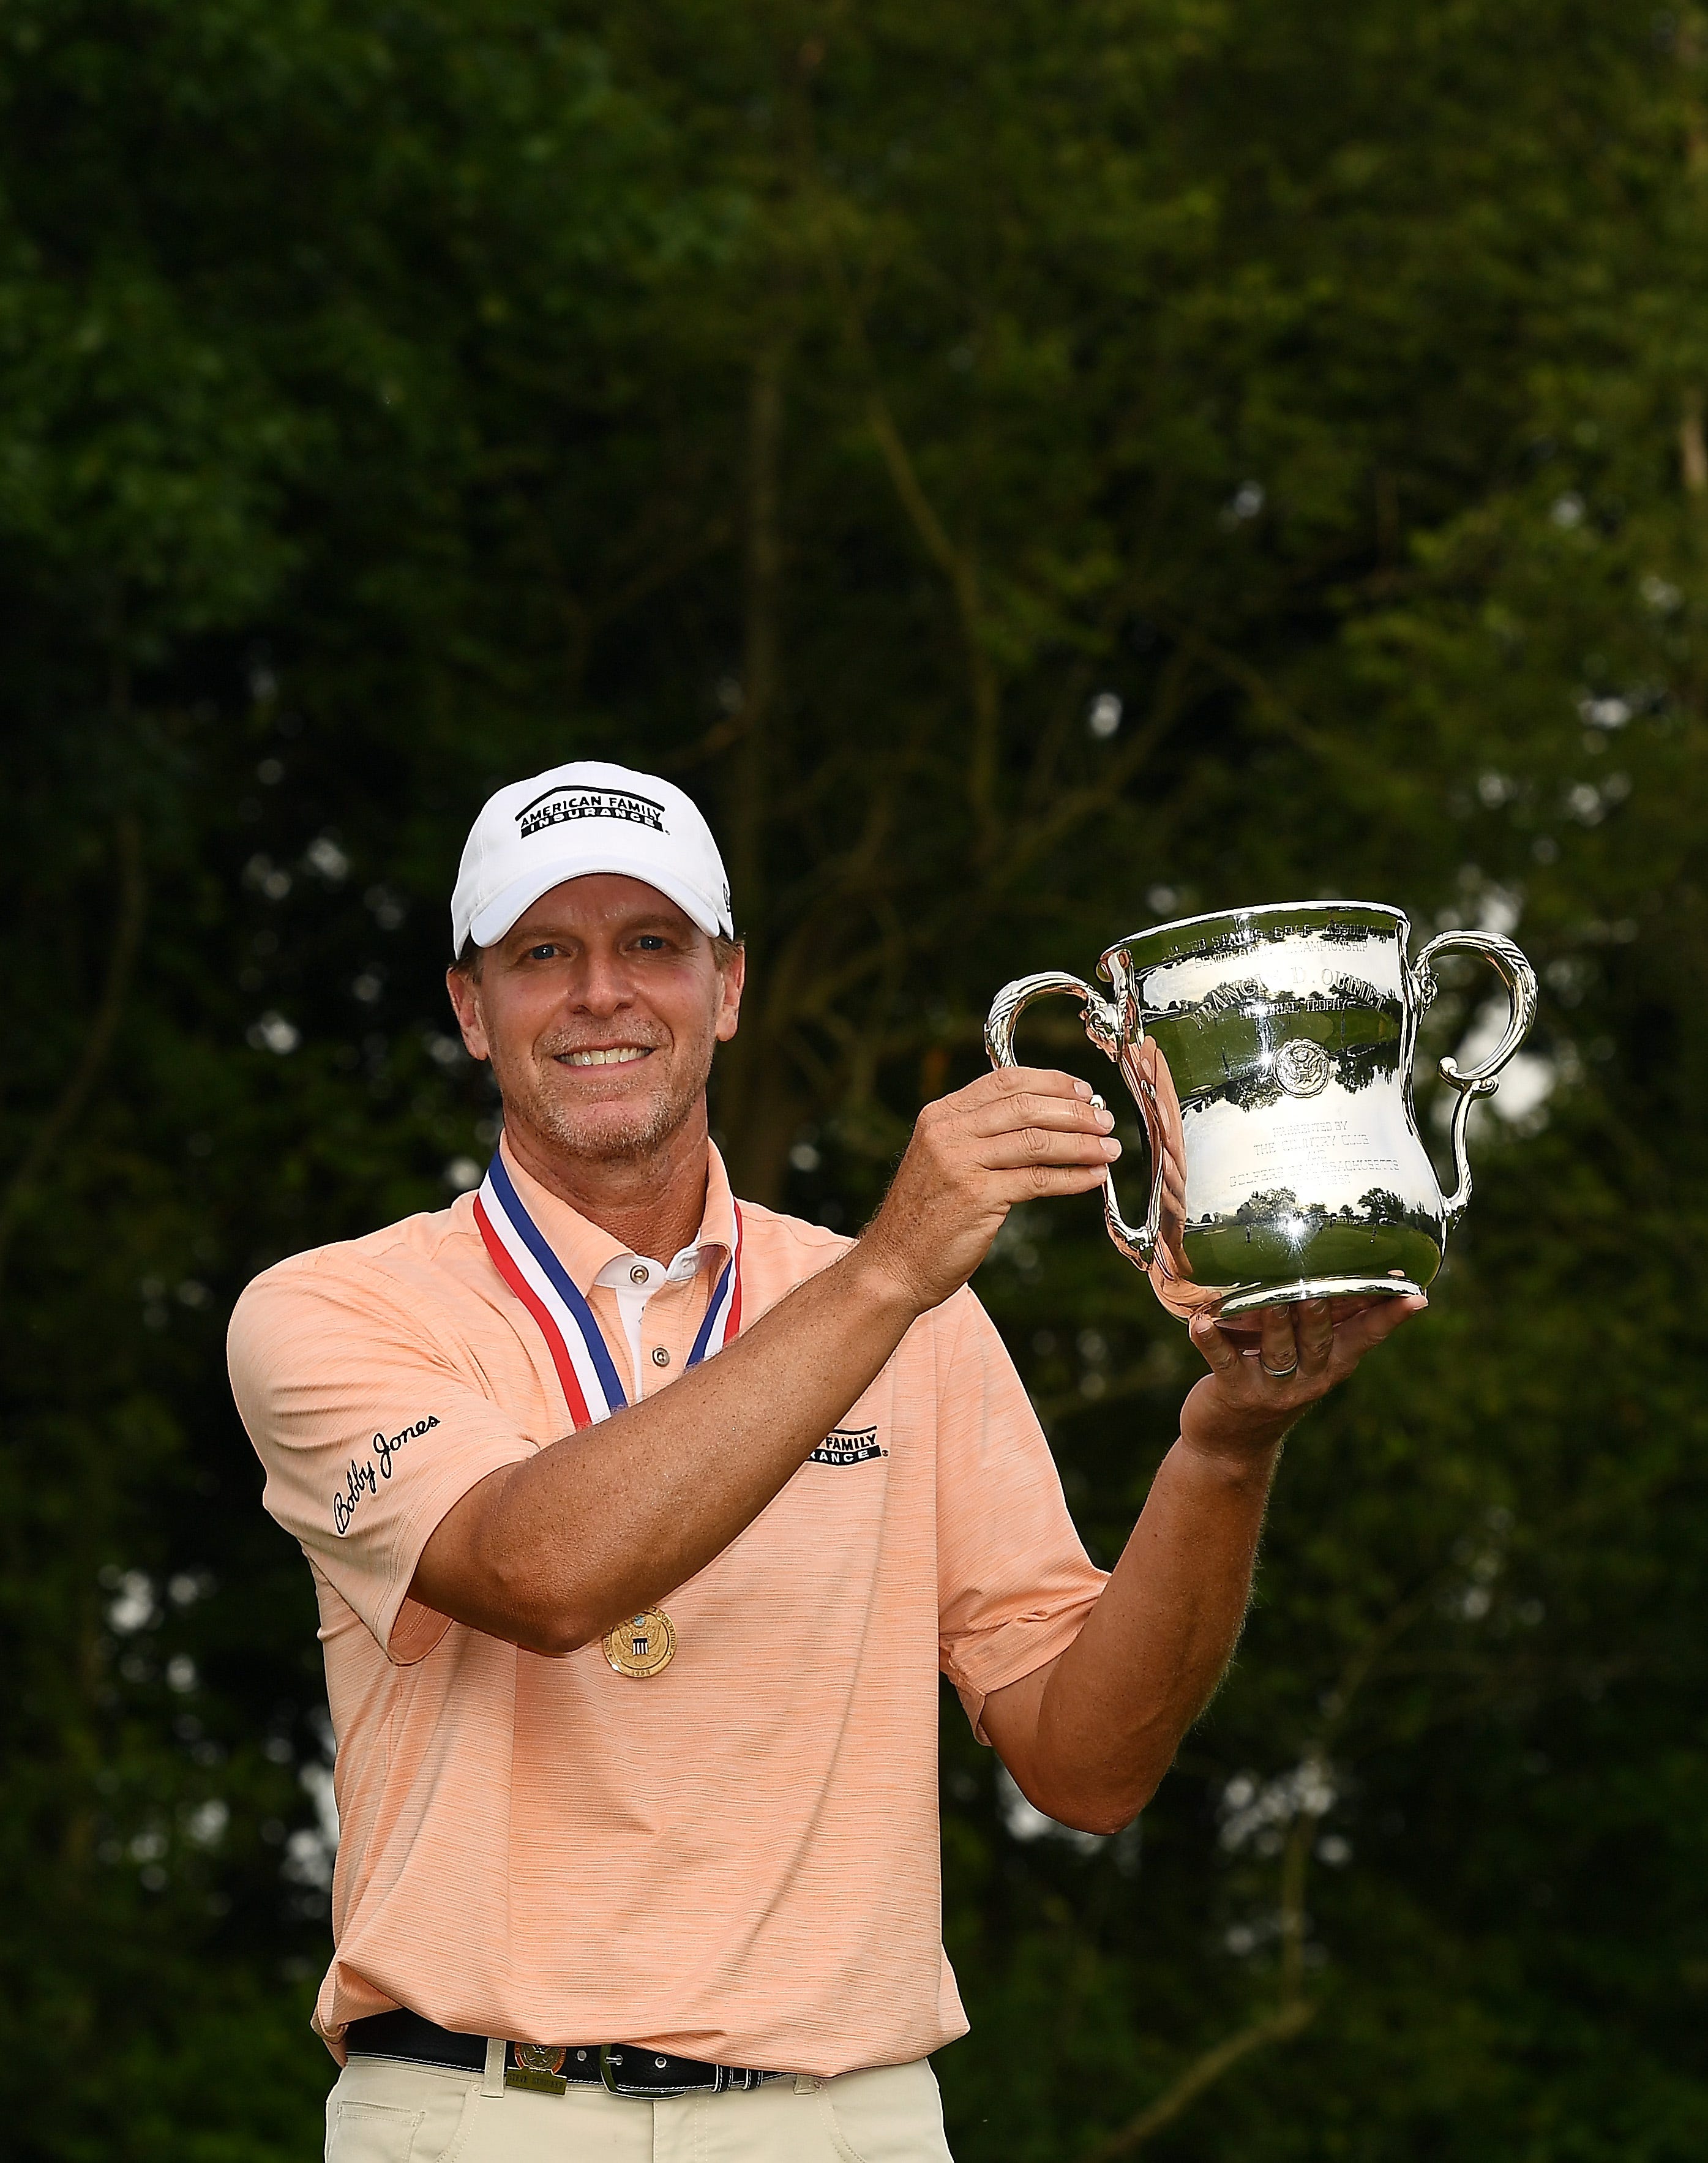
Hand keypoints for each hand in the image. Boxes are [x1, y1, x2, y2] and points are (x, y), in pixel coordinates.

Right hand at [858, 1067, 1119, 1313]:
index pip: (1004, 1082)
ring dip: (1082, 1143)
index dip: (1050, 1081)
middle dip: (1075, 1112)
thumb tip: (1045, 1120)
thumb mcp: (943, 1159)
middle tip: (1105, 1120)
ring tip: (1109, 1149)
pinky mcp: (977, 1197)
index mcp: (941, 1115)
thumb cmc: (924, 1216)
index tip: (1082, 1090)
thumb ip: (981, 1135)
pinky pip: (1039, 1180)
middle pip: (1026, 1107)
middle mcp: (948, 1133)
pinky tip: (1093, 1177)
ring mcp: (960, 1163)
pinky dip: (1073, 1177)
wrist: (894, 1264)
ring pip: (1037, 1141)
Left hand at [1181, 1292, 1426, 1466]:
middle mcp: (1308, 1377)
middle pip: (1319, 1341)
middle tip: (1321, 1287)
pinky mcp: (1234, 1391)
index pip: (1366, 1337)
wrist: (1231, 1444)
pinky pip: (1223, 1360)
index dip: (1388, 1317)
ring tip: (1272, 1297)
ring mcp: (1272, 1387)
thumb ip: (1326, 1324)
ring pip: (1278, 1351)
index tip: (1415, 1295)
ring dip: (1274, 1323)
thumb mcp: (1309, 1360)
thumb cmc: (1273, 1384)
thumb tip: (1345, 1273)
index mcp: (1331, 1364)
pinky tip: (1200, 1322)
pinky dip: (1211, 1340)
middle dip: (1320, 1314)